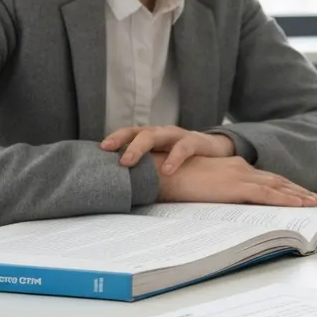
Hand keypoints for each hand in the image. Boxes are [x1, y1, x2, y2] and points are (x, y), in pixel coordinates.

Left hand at [102, 126, 234, 173]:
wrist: (215, 150)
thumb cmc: (181, 157)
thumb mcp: (162, 158)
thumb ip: (145, 165)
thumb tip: (119, 184)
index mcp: (151, 135)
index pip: (129, 132)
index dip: (116, 138)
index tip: (101, 149)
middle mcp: (161, 132)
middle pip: (140, 133)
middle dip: (126, 144)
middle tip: (117, 160)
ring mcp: (177, 135)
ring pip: (156, 135)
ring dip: (140, 147)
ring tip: (130, 162)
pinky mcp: (195, 141)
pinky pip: (183, 148)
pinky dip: (174, 158)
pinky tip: (167, 170)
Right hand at [151, 153, 316, 206]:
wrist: (159, 171)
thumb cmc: (172, 180)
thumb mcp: (199, 186)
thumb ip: (215, 192)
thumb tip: (222, 204)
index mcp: (233, 168)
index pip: (265, 180)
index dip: (284, 188)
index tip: (301, 195)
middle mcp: (241, 169)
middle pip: (277, 181)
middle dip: (299, 191)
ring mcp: (240, 176)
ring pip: (278, 187)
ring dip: (299, 196)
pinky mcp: (236, 186)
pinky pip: (268, 195)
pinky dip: (286, 200)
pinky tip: (300, 206)